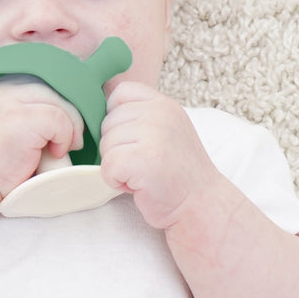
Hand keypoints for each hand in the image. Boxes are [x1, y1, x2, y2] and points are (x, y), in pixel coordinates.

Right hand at [0, 79, 86, 198]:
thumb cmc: (0, 160)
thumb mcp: (15, 122)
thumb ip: (35, 105)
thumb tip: (80, 95)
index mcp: (3, 82)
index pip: (49, 75)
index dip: (67, 97)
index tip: (67, 123)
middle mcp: (4, 84)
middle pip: (60, 87)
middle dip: (73, 115)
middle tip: (69, 141)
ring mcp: (10, 100)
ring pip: (63, 103)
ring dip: (71, 129)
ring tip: (59, 149)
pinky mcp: (19, 118)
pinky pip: (60, 119)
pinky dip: (64, 138)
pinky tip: (53, 153)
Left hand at [99, 82, 217, 228]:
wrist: (201, 204)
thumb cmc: (176, 174)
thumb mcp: (164, 132)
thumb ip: (140, 117)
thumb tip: (98, 112)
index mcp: (163, 104)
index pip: (120, 93)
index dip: (117, 119)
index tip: (134, 141)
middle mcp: (160, 113)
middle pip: (107, 123)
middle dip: (116, 148)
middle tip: (143, 164)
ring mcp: (154, 134)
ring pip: (106, 146)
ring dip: (117, 167)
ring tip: (143, 175)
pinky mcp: (144, 159)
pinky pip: (108, 166)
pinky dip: (116, 181)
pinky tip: (138, 185)